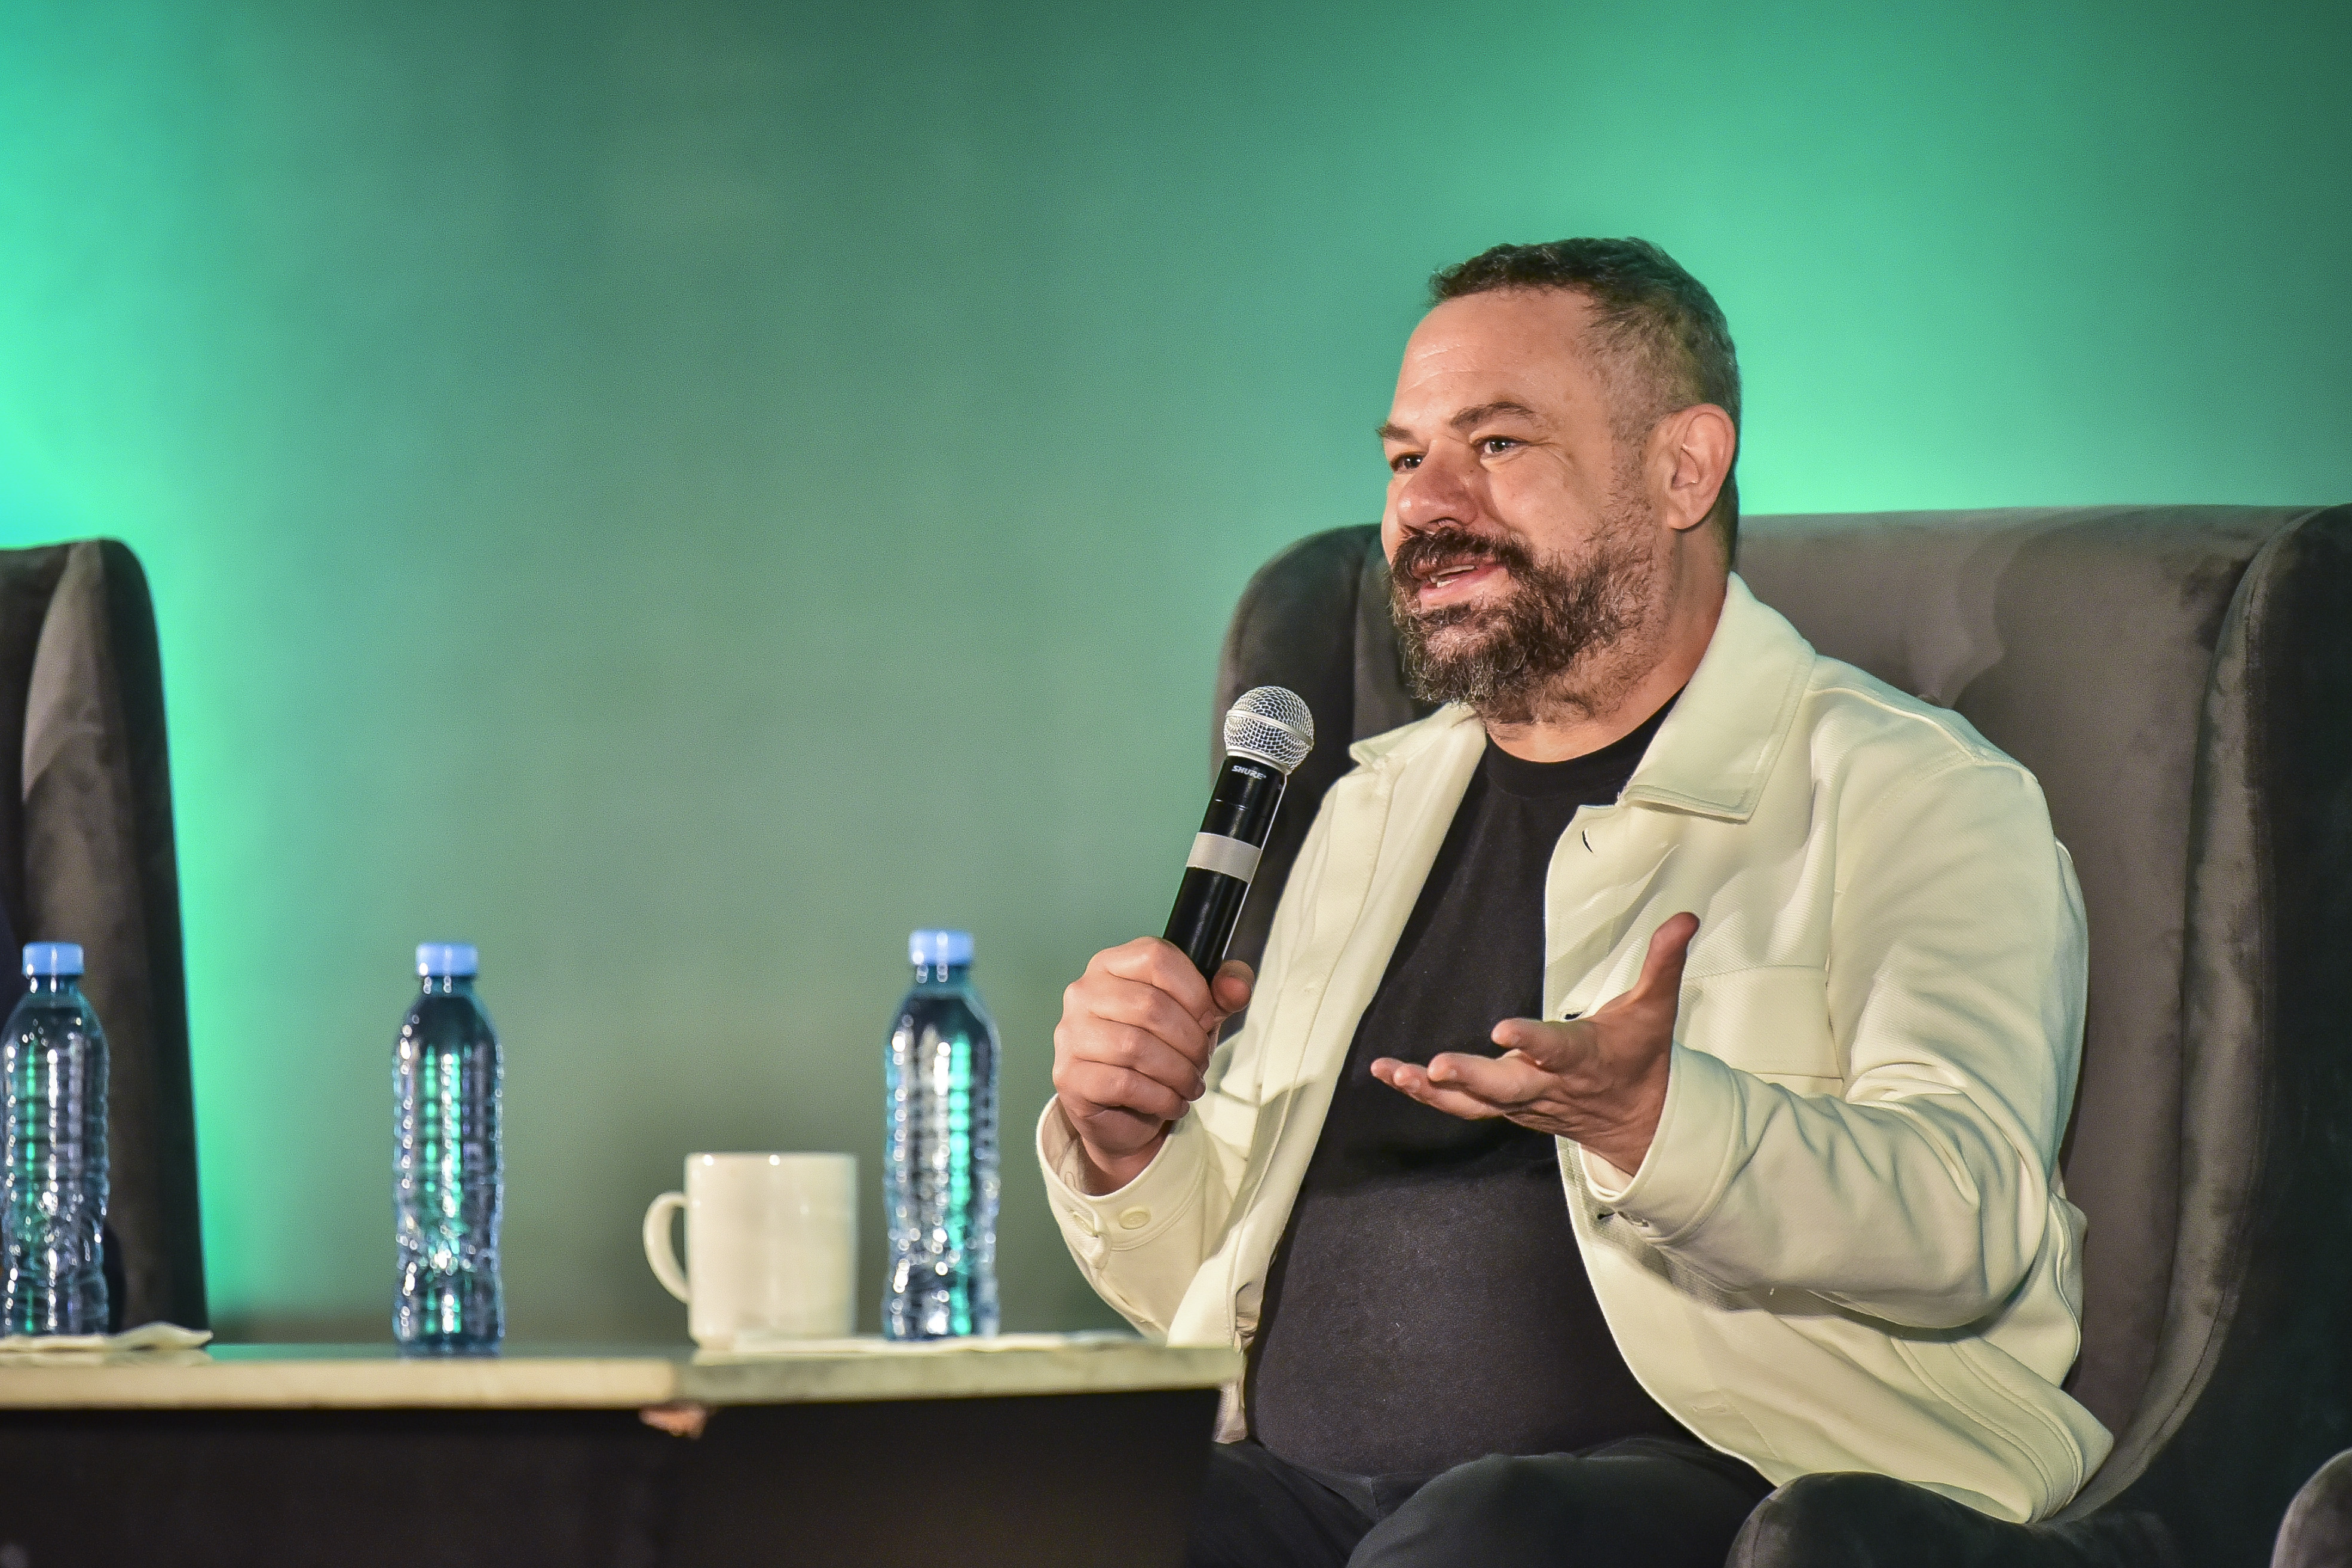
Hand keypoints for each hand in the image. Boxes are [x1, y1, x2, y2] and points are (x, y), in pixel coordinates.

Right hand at [1053, 938, 1253, 1192]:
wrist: (1122, 1113)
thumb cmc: (1159, 1053)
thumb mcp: (1196, 1017)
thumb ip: (1221, 994)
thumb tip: (1238, 987)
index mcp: (1111, 964)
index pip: (1157, 958)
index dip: (1194, 990)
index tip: (1209, 1019)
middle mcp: (1083, 992)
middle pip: (1151, 1005)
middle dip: (1190, 1041)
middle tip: (1200, 1063)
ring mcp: (1071, 1034)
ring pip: (1136, 1047)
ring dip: (1177, 1072)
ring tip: (1189, 1085)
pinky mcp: (1070, 1076)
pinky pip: (1124, 1084)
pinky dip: (1160, 1097)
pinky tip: (1171, 1102)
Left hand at [1370, 913, 1697, 1174]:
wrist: (1638, 1123)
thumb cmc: (1640, 1056)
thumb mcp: (1656, 1009)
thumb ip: (1663, 962)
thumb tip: (1685, 916)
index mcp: (1583, 1058)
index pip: (1556, 1049)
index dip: (1531, 1041)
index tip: (1502, 1031)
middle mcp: (1547, 1085)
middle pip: (1505, 1086)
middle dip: (1470, 1077)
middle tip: (1436, 1065)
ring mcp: (1522, 1102)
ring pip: (1473, 1102)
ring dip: (1432, 1089)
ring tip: (1394, 1072)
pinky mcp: (1504, 1108)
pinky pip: (1460, 1106)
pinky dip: (1426, 1093)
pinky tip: (1391, 1075)